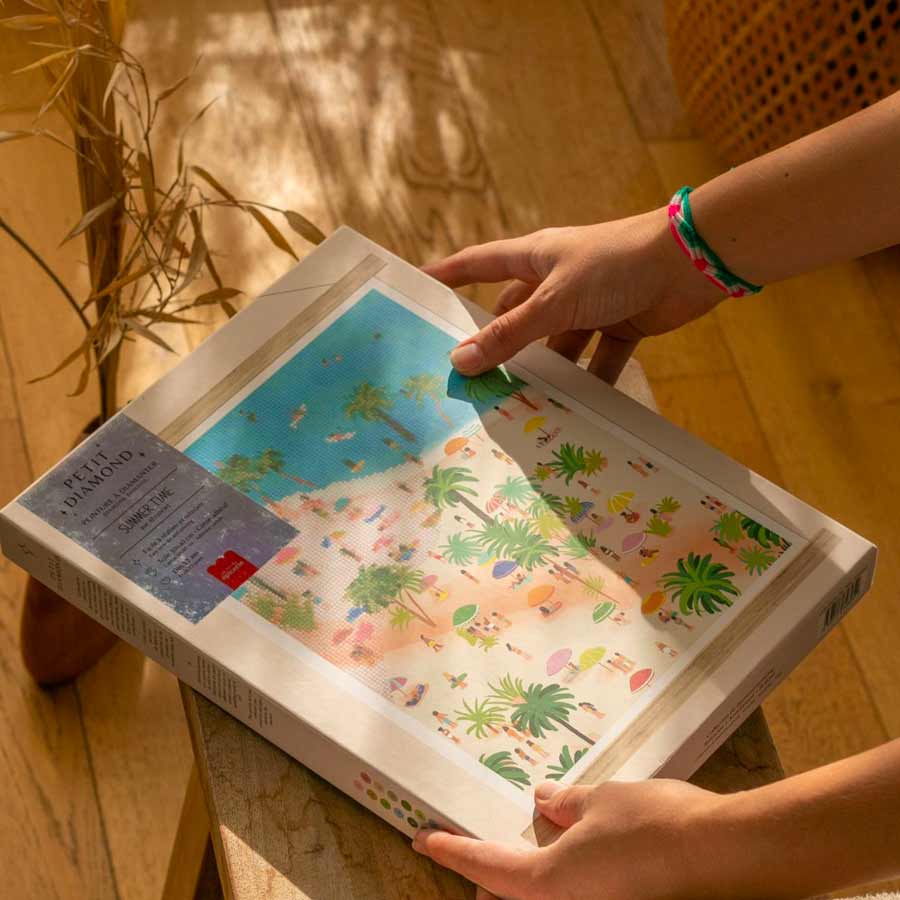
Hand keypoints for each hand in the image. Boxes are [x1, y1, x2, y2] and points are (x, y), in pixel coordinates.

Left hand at [412, 778, 728, 899]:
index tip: (423, 840)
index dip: (451, 850)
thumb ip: (567, 804)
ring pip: (543, 898)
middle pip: (509, 896)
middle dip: (492, 876)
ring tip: (539, 845)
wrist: (726, 858)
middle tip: (481, 848)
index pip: (484, 865)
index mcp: (545, 884)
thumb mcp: (602, 800)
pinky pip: (575, 897)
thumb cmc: (654, 824)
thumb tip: (543, 799)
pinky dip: (567, 878)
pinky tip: (584, 851)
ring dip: (532, 878)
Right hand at [423, 208, 723, 382]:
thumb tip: (460, 361)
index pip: (478, 265)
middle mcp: (558, 280)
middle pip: (515, 314)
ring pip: (556, 343)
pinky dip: (591, 380)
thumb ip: (510, 334)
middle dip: (498, 344)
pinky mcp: (620, 323)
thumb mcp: (554, 301)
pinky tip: (579, 410)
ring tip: (520, 406)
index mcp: (535, 259)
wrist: (690, 262)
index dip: (448, 275)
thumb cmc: (614, 265)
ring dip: (545, 370)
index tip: (417, 287)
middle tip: (470, 378)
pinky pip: (597, 358)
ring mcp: (590, 303)